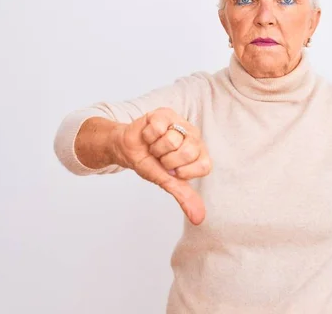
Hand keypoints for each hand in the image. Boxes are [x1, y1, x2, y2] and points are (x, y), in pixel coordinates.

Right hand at [111, 107, 211, 224]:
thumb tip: (199, 219)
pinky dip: (147, 135)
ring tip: (154, 146)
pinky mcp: (165, 113)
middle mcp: (194, 137)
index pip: (204, 165)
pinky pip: (158, 128)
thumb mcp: (167, 181)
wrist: (127, 149)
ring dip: (155, 147)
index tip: (172, 171)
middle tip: (161, 157)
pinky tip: (148, 134)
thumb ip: (184, 196)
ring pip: (171, 139)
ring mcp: (180, 123)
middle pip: (187, 152)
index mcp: (200, 154)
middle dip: (166, 160)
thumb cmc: (150, 163)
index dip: (183, 171)